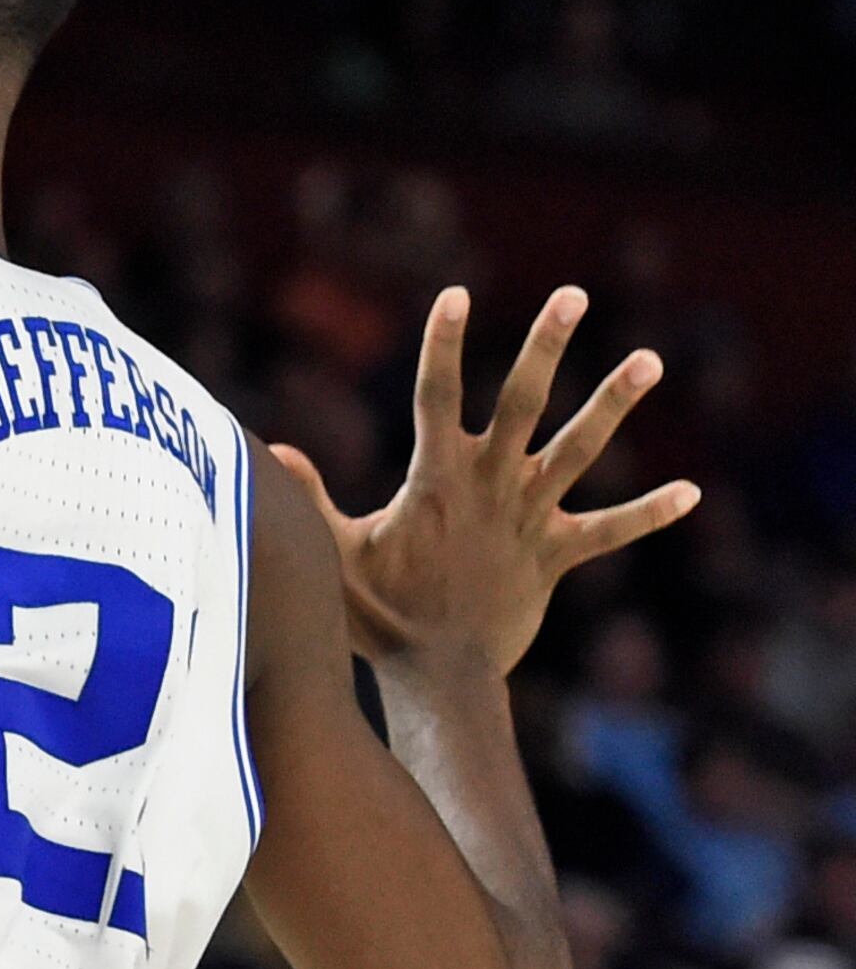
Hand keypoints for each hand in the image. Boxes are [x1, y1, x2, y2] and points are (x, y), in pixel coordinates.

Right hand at [268, 286, 700, 678]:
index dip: (443, 344)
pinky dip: (649, 512)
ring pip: (580, 449)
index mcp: (436, 480)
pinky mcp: (557, 556)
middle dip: (546, 346)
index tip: (455, 294)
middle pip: (523, 402)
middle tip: (572, 295)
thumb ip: (311, 499)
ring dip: (614, 404)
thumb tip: (276, 451)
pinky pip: (611, 531)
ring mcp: (529, 518)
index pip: (436, 396)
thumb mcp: (336, 553)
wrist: (437, 674)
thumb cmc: (380, 615)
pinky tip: (692, 493)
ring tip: (650, 359)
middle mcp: (490, 486)